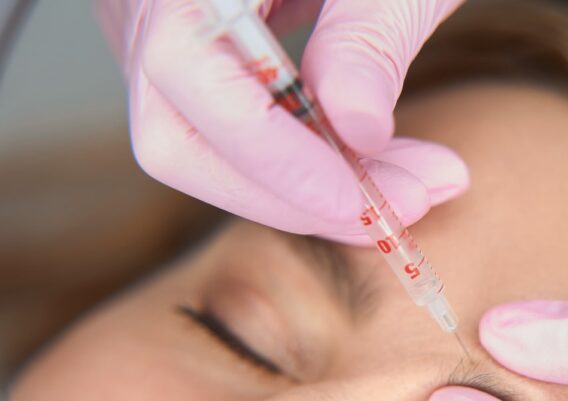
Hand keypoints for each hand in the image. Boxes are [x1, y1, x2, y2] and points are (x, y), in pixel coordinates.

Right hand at [95, 0, 467, 242]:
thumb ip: (367, 40)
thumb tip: (358, 133)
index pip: (190, 72)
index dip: (275, 156)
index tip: (361, 203)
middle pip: (176, 136)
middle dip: (294, 194)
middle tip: (408, 204)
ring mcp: (155, 29)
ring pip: (202, 148)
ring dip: (308, 189)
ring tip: (412, 185)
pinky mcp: (191, 56)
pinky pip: (226, 133)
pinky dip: (300, 162)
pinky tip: (372, 164)